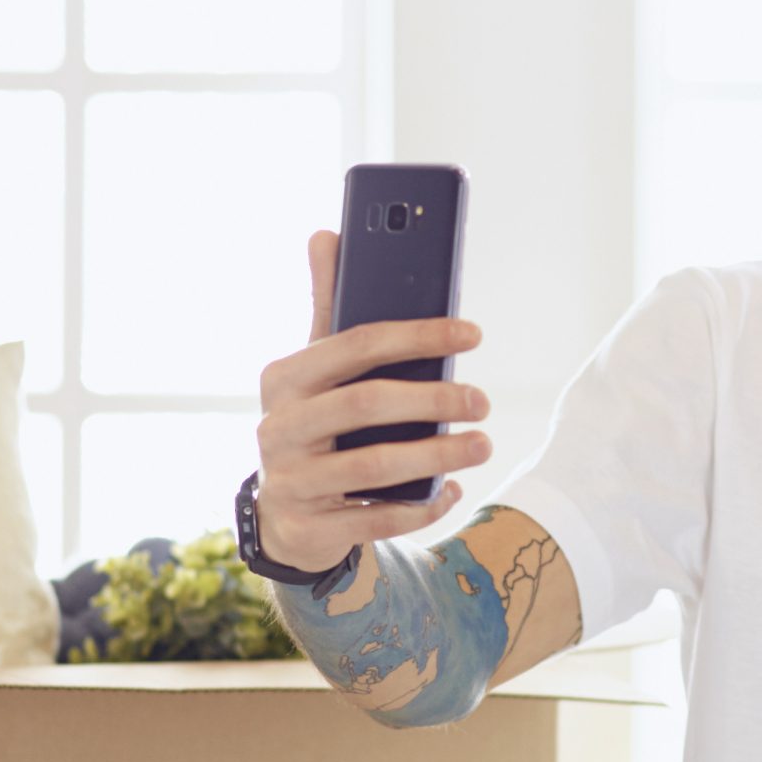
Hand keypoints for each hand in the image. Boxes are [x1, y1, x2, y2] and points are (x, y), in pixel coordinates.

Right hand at [251, 230, 492, 572]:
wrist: (283, 514)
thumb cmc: (315, 423)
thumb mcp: (315, 368)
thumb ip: (327, 307)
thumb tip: (326, 233)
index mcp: (284, 377)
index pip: (356, 343)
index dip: (419, 335)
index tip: (473, 334)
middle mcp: (278, 427)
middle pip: (366, 403)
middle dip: (434, 398)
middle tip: (483, 400)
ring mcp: (289, 482)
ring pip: (373, 467)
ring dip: (437, 454)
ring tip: (482, 444)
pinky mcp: (306, 528)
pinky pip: (374, 520)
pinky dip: (421, 506)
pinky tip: (452, 490)